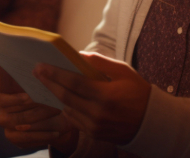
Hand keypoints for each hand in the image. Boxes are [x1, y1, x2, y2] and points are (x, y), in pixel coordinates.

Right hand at [0, 90, 77, 151]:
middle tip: (55, 105)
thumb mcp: (33, 88)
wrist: (45, 118)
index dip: (16, 99)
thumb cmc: (38, 97)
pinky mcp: (17, 141)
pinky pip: (30, 140)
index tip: (31, 96)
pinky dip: (44, 136)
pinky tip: (56, 133)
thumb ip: (31, 85)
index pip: (2, 101)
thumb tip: (35, 74)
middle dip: (38, 110)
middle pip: (18, 116)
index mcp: (1, 100)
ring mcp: (8, 130)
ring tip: (57, 115)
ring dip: (43, 122)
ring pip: (25, 128)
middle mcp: (2, 117)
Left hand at [34, 52, 150, 145]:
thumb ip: (100, 62)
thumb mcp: (124, 72)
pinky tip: (61, 97)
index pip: (74, 83)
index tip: (41, 66)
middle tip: (36, 72)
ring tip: (45, 83)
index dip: (55, 74)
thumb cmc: (138, 92)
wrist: (152, 122)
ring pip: (67, 109)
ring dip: (55, 95)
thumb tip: (78, 55)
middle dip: (49, 83)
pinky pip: (74, 120)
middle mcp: (98, 113)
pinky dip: (66, 107)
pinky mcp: (94, 134)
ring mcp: (95, 126)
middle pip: (65, 97)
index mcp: (106, 95)